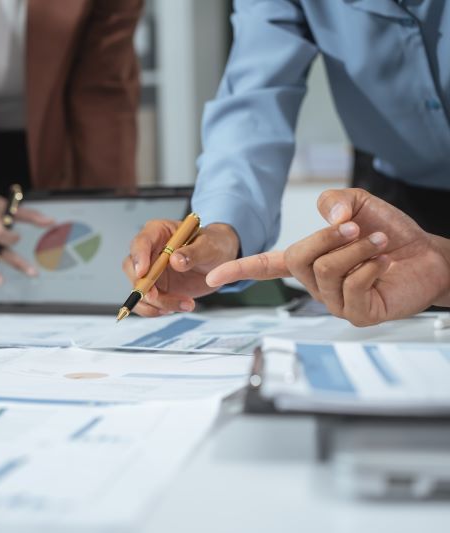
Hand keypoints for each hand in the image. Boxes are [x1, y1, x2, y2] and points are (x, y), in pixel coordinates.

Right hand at [121, 221, 239, 315]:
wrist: (219, 261)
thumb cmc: (213, 246)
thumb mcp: (208, 246)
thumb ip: (193, 252)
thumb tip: (175, 260)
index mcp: (158, 232)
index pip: (141, 242)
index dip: (138, 257)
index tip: (143, 273)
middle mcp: (149, 251)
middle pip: (131, 268)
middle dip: (141, 285)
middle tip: (155, 296)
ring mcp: (150, 272)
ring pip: (138, 289)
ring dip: (156, 302)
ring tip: (185, 304)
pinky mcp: (155, 289)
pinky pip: (146, 303)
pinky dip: (157, 310)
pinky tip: (177, 308)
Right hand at [205, 188, 449, 325]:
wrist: (430, 256)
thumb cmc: (392, 234)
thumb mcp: (359, 204)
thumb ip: (336, 200)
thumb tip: (330, 218)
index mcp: (308, 261)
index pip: (265, 267)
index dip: (238, 269)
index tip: (213, 276)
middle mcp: (316, 284)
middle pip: (298, 257)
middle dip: (328, 237)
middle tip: (356, 228)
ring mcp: (335, 302)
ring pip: (326, 271)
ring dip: (358, 249)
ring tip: (380, 245)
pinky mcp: (358, 315)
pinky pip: (352, 287)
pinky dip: (371, 267)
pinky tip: (384, 264)